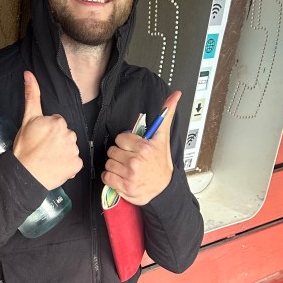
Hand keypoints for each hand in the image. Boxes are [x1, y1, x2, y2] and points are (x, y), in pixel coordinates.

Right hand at [13, 71, 82, 189]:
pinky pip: (75, 163)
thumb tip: (29, 74)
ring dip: (63, 153)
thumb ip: (32, 95)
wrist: (24, 174)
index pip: (58, 124)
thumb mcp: (27, 119)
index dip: (48, 132)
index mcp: (58, 122)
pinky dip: (67, 166)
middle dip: (57, 141)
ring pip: (71, 149)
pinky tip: (56, 166)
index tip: (40, 139)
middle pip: (66, 135)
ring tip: (49, 159)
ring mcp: (74, 151)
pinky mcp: (77, 165)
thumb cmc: (24, 148)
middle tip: (44, 149)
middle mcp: (69, 134)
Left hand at [102, 91, 180, 205]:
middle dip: (119, 154)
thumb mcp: (163, 138)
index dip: (125, 143)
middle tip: (129, 158)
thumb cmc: (161, 163)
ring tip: (126, 168)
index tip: (132, 147)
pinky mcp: (124, 188)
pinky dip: (111, 178)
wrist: (164, 187)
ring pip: (108, 164)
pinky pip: (106, 177)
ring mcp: (130, 176)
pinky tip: (121, 176)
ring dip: (115, 166)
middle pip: (112, 151)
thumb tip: (175, 94)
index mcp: (144, 148)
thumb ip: (166, 114)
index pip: (120, 138)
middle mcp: (136, 162)